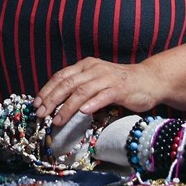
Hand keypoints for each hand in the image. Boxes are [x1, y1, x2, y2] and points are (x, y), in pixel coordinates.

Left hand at [33, 57, 157, 125]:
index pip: (60, 76)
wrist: (149, 80)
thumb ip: (79, 87)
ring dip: (67, 107)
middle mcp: (94, 69)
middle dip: (51, 99)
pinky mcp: (120, 89)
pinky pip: (103, 96)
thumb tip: (56, 103)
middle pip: (67, 83)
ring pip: (82, 91)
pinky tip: (83, 113)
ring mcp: (107, 78)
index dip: (46, 90)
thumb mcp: (96, 81)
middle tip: (41, 114)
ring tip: (57, 120)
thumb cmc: (120, 84)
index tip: (35, 105)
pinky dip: (92, 104)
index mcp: (86, 65)